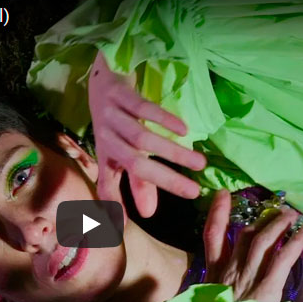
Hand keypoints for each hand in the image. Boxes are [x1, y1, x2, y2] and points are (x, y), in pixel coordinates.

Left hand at [88, 51, 206, 217]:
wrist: (102, 76)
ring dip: (172, 152)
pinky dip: (164, 120)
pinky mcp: (119, 94)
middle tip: (193, 193)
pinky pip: (143, 109)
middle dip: (163, 180)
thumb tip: (149, 214)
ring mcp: (111, 116)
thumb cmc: (116, 121)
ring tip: (200, 163)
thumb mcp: (124, 151)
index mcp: (106, 155)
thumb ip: (139, 182)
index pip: (107, 184)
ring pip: (142, 138)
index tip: (127, 225)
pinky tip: (184, 130)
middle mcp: (106, 138)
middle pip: (134, 164)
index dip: (115, 204)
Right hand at [203, 190, 302, 301]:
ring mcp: (247, 278)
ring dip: (279, 225)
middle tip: (277, 210)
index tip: (221, 195)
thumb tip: (206, 293)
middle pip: (244, 236)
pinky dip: (296, 243)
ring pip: (264, 241)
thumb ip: (207, 296)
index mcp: (213, 274)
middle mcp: (229, 270)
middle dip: (262, 219)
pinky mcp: (266, 288)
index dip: (217, 213)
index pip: (211, 236)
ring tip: (292, 215)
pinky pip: (283, 259)